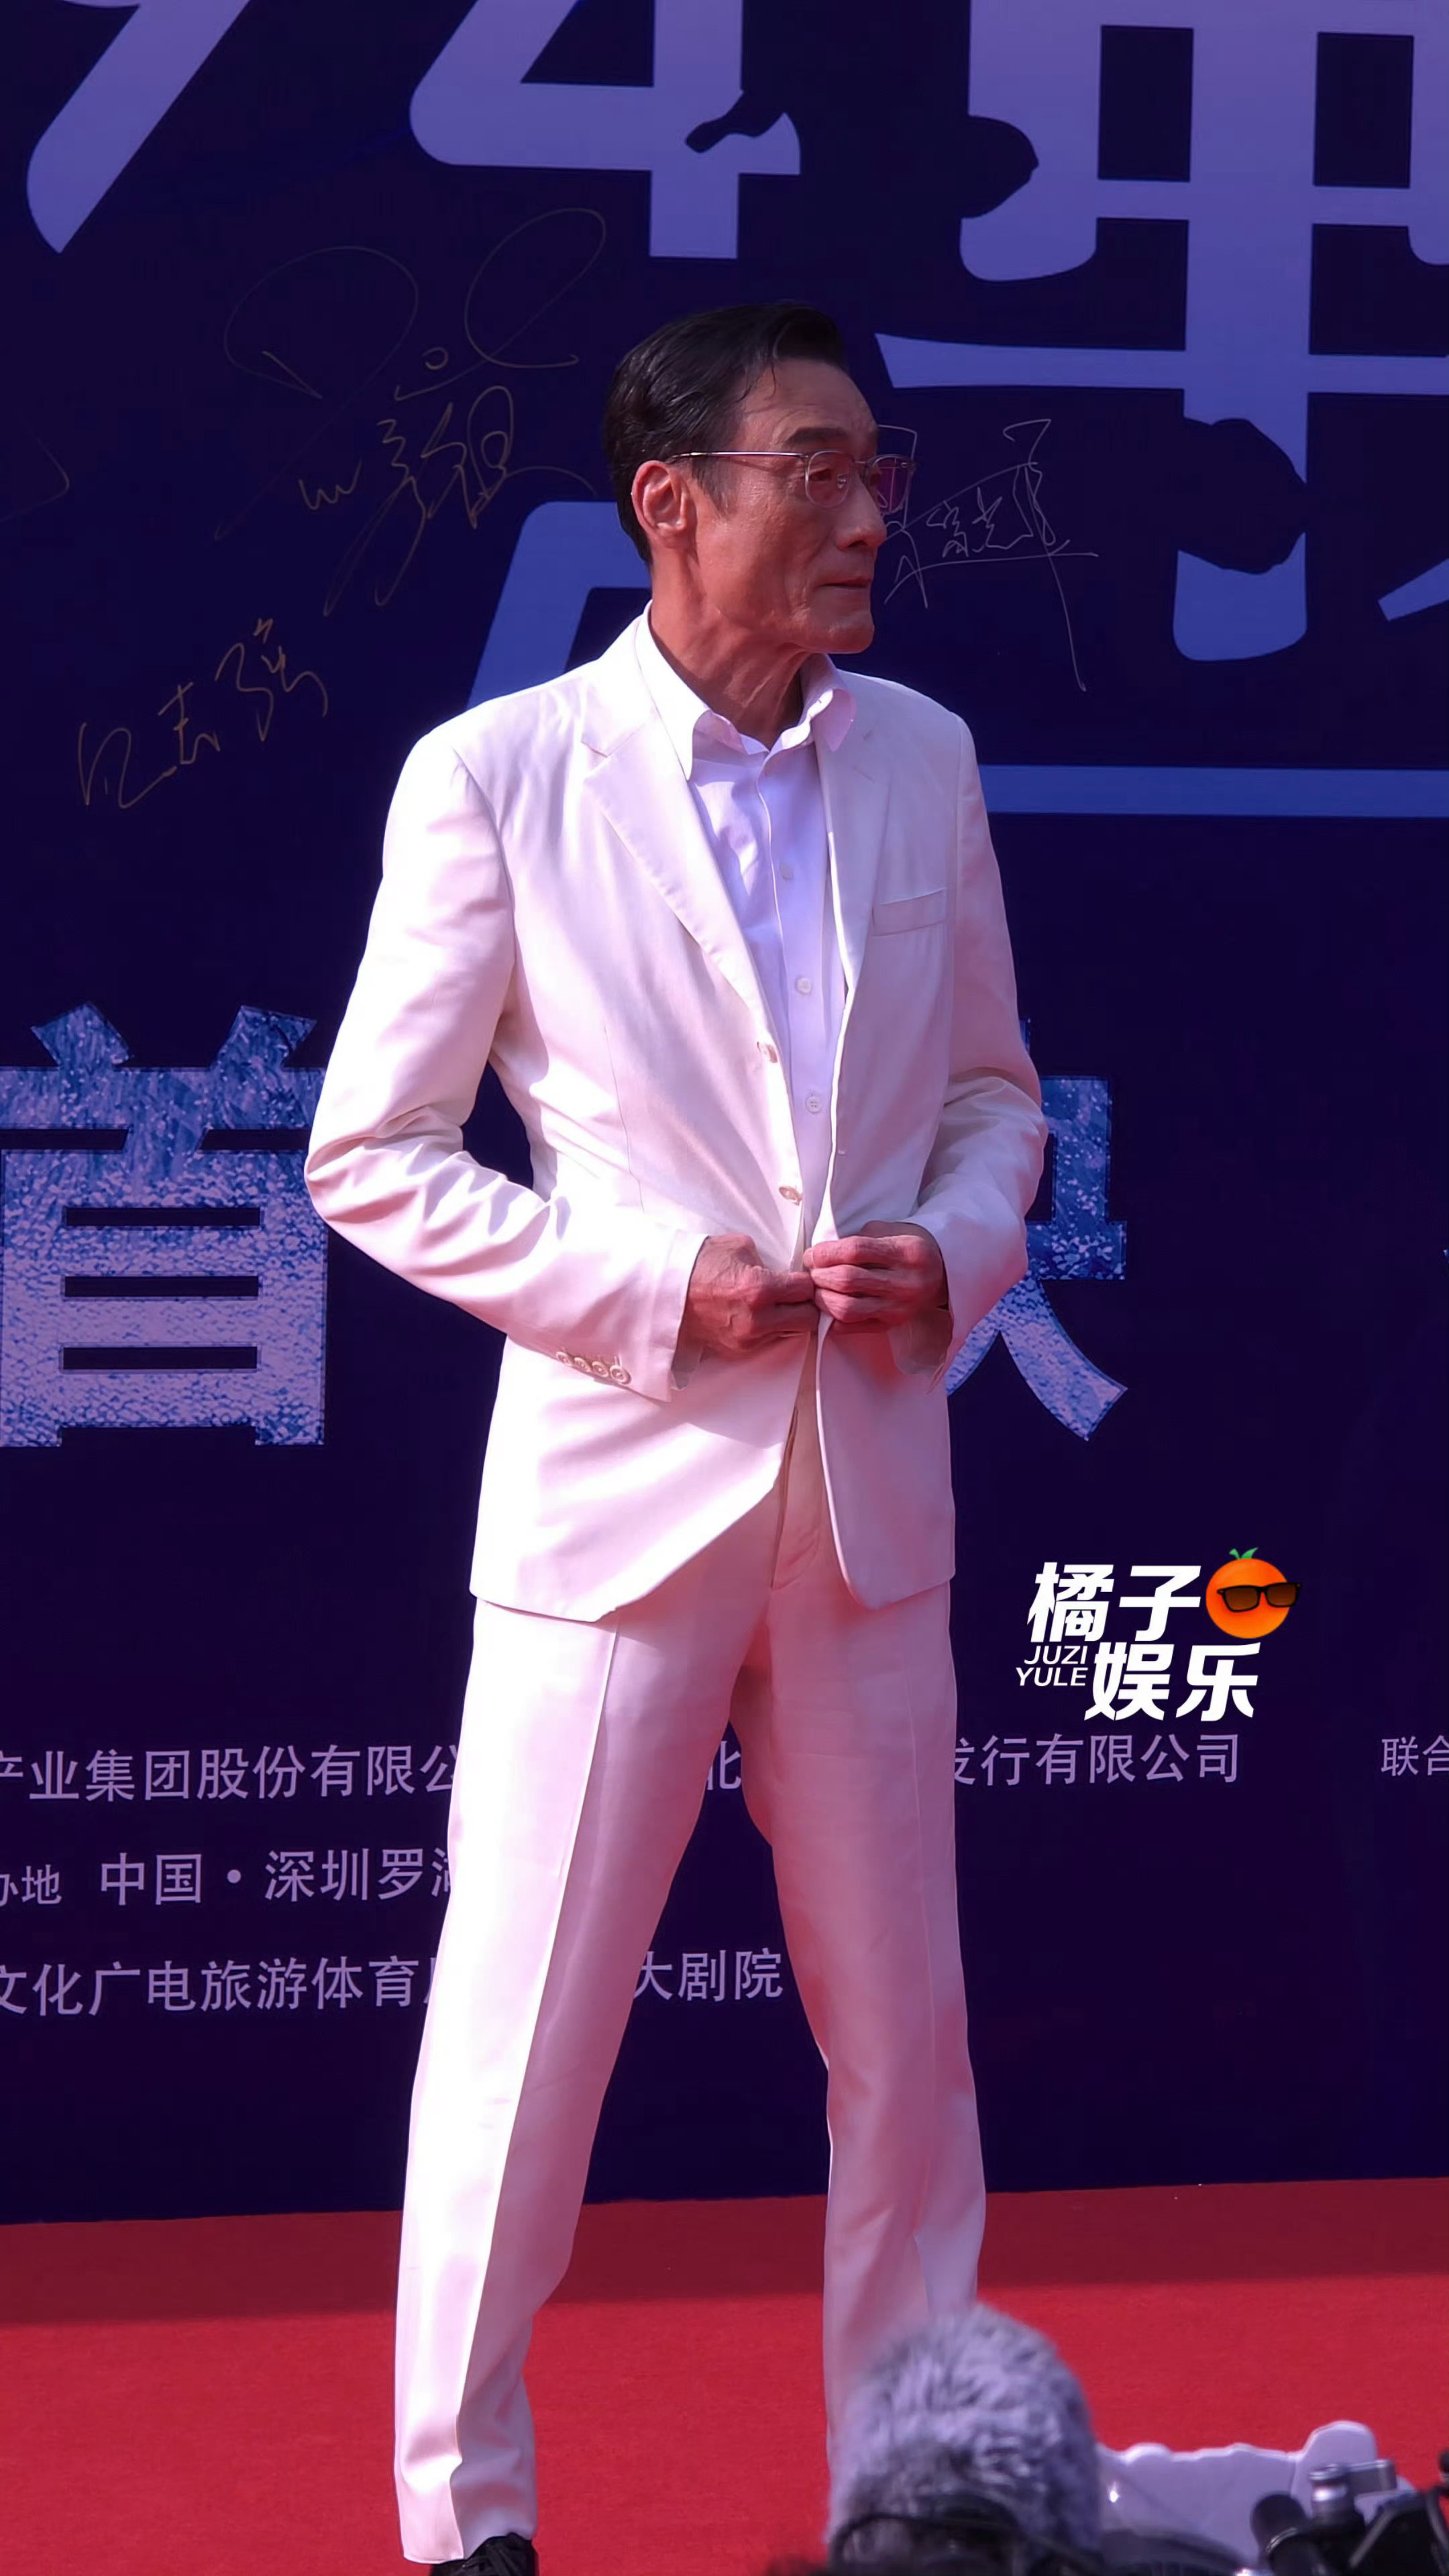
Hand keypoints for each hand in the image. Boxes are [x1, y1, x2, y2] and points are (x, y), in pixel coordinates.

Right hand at [682, 1232, 818, 1360]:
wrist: (665, 1290)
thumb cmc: (699, 1265)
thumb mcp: (740, 1247)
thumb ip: (770, 1261)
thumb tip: (788, 1271)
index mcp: (759, 1289)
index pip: (807, 1290)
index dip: (807, 1280)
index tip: (800, 1277)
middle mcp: (757, 1319)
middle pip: (809, 1318)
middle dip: (806, 1304)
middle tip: (794, 1294)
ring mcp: (747, 1339)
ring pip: (792, 1333)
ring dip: (790, 1319)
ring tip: (775, 1304)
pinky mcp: (738, 1351)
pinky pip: (769, 1340)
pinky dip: (770, 1328)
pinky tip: (757, 1314)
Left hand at [803, 1220, 947, 1332]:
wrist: (942, 1273)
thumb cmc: (907, 1247)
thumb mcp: (890, 1232)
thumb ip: (858, 1240)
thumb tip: (820, 1254)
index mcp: (906, 1252)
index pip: (855, 1251)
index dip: (825, 1252)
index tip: (811, 1254)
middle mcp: (905, 1282)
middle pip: (848, 1280)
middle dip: (820, 1275)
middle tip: (811, 1271)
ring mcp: (900, 1307)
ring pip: (847, 1308)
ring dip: (822, 1298)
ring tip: (818, 1289)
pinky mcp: (892, 1325)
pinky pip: (852, 1327)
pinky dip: (832, 1319)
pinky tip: (827, 1307)